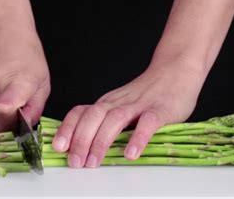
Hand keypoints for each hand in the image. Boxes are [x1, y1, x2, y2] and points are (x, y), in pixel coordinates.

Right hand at [0, 14, 49, 131]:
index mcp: (17, 82)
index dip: (9, 123)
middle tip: (19, 112)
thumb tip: (28, 125)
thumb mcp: (42, 80)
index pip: (6, 107)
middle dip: (9, 124)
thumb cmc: (26, 50)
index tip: (15, 128)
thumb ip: (36, 107)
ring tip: (8, 92)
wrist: (3, 27)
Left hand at [52, 60, 205, 167]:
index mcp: (108, 103)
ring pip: (114, 120)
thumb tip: (83, 146)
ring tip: (94, 162)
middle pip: (93, 117)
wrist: (175, 71)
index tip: (58, 147)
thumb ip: (106, 121)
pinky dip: (137, 138)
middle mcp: (118, 103)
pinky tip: (130, 154)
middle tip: (75, 161)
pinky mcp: (160, 110)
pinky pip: (147, 123)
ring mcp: (139, 105)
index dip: (68, 129)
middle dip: (80, 140)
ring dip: (101, 141)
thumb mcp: (120, 104)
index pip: (81, 112)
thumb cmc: (147, 93)